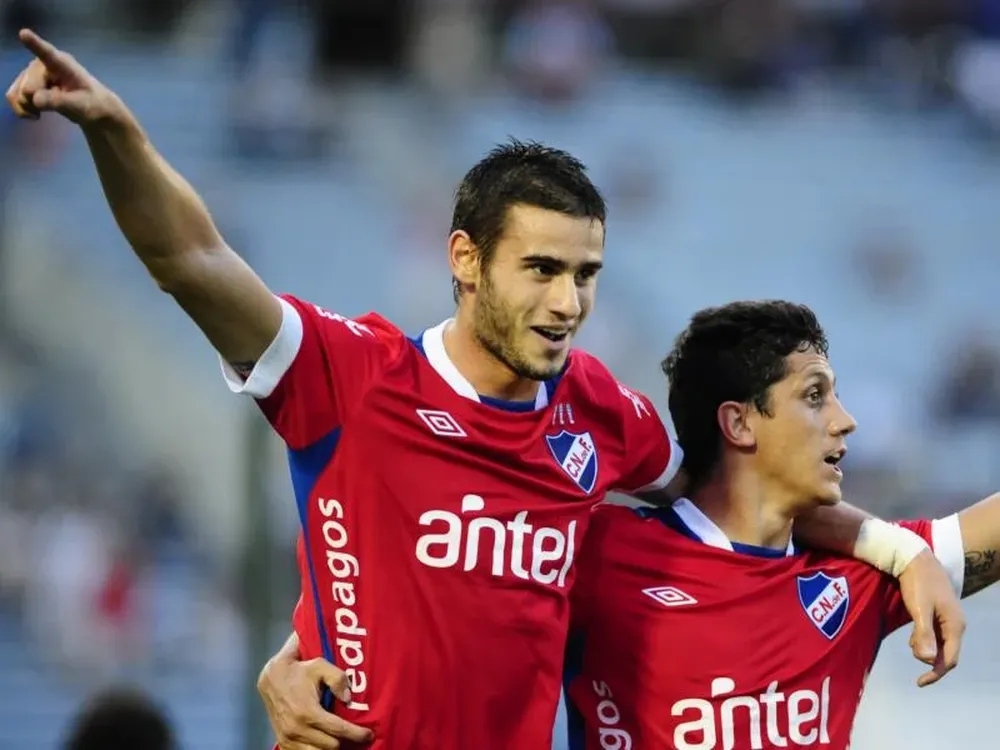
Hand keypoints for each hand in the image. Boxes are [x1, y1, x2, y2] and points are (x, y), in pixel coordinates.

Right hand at [5, 29, 124, 124]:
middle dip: (38, 99)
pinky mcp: (26, 84)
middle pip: (28, 85)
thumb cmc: (91, 103)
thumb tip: (35, 99)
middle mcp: (42, 64)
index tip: (24, 34)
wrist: (90, 108)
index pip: (47, 53)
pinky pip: (13, 97)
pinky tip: (35, 115)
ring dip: (29, 106)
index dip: (35, 44)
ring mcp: (32, 74)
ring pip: (18, 92)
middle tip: (59, 103)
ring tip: (48, 109)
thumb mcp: (80, 105)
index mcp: (62, 64)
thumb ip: (59, 101)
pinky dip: (21, 109)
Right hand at [258, 633, 373, 749]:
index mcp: (308, 712)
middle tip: (353, 732)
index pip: (339, 730)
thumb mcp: (320, 665)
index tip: (368, 734)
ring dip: (330, 746)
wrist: (271, 679)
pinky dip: (316, 749)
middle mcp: (298, 729)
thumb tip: (348, 698)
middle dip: (344, 740)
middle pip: (331, 746)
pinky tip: (323, 740)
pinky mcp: (283, 742)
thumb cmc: (299, 670)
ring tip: (338, 736)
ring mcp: (289, 738)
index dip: (357, 734)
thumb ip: (338, 678)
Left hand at [898, 549, 965, 686]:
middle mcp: (955, 624)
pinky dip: (923, 639)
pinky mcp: (938, 614)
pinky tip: (913, 636)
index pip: (949, 659)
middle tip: (911, 652)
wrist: (915, 558)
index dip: (936, 673)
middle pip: (946, 653)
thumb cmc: (917, 583)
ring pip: (938, 644)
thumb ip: (924, 633)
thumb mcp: (919, 608)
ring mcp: (947, 619)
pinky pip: (934, 635)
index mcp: (955, 625)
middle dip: (929, 659)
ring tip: (911, 640)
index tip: (919, 683)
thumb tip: (928, 660)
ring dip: (924, 648)